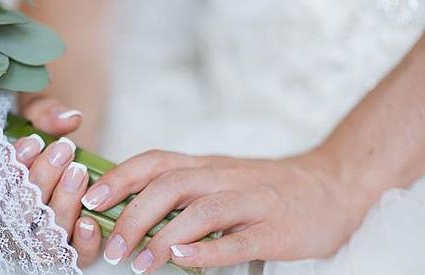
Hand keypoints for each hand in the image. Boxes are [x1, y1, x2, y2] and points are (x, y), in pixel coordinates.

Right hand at [0, 99, 100, 267]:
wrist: (62, 168)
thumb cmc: (38, 144)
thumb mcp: (31, 118)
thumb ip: (43, 113)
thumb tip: (69, 119)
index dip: (4, 172)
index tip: (32, 143)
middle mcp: (4, 231)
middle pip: (14, 216)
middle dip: (41, 179)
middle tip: (64, 150)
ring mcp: (33, 247)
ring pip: (43, 238)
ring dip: (62, 204)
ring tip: (78, 170)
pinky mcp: (65, 256)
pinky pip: (72, 259)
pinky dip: (82, 243)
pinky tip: (89, 220)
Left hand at [81, 150, 373, 272]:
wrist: (333, 183)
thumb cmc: (267, 187)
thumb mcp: (223, 177)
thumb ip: (187, 189)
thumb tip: (135, 209)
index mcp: (208, 165)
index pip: (156, 162)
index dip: (120, 177)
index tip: (90, 198)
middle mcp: (226, 178)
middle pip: (171, 186)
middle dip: (133, 216)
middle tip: (112, 248)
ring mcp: (253, 202)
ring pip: (201, 211)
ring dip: (164, 237)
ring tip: (140, 263)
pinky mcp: (276, 229)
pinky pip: (237, 239)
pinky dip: (206, 251)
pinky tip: (181, 260)